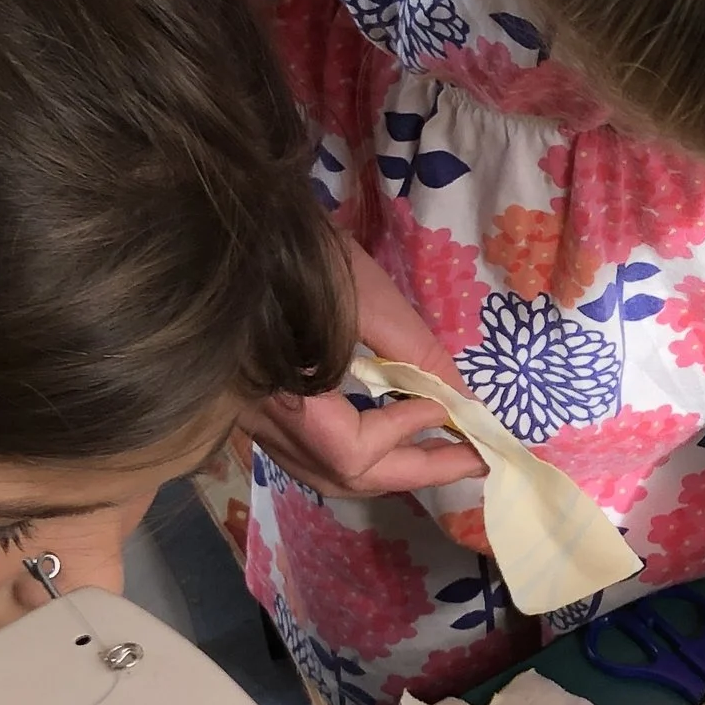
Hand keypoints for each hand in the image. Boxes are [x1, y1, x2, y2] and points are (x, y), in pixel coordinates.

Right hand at [248, 227, 483, 500]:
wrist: (230, 229)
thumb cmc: (292, 247)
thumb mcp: (362, 292)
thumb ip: (412, 351)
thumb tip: (460, 400)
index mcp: (276, 390)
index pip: (349, 451)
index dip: (407, 433)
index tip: (449, 407)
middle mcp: (257, 419)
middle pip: (342, 475)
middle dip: (415, 469)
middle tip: (474, 458)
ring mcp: (250, 418)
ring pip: (324, 473)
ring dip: (387, 468)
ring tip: (441, 452)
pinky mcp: (254, 406)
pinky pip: (311, 452)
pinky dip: (357, 452)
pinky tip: (390, 430)